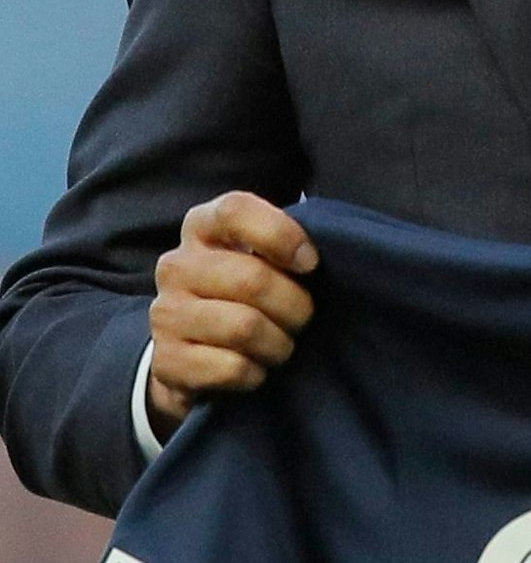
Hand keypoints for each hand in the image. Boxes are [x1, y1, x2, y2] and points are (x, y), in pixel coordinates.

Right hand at [146, 191, 316, 437]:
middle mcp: (176, 265)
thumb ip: (283, 242)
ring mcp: (165, 313)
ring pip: (243, 328)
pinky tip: (257, 368)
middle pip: (251, 279)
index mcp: (202, 226)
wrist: (194, 348)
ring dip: (279, 343)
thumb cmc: (245, 289)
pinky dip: (255, 373)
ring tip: (282, 345)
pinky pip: (229, 368)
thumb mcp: (263, 254)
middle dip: (295, 306)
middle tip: (304, 318)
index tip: (311, 262)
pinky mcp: (165, 360)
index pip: (235, 210)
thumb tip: (312, 258)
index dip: (281, 234)